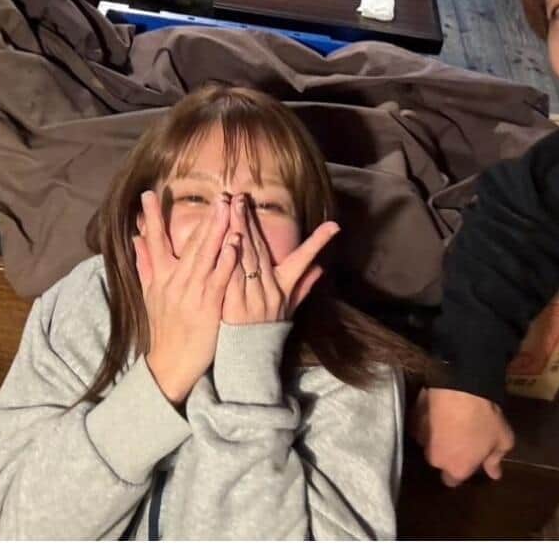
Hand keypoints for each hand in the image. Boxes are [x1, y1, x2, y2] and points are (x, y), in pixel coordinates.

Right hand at [134, 190, 238, 404]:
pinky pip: (219, 278)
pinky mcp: (208, 306)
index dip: (152, 217)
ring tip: (228, 209)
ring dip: (217, 231)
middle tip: (218, 196)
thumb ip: (145, 264)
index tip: (148, 194)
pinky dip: (225, 260)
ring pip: (206, 255)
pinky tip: (234, 244)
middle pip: (191, 243)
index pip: (155, 241)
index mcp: (160, 277)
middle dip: (206, 218)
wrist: (168, 365)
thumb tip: (135, 238)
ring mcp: (192, 293)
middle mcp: (174, 281)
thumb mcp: (149, 295)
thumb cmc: (162, 329)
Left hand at [222, 194, 338, 324]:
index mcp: (284, 289)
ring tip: (229, 207)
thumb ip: (303, 286)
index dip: (319, 243)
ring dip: (236, 230)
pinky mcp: (231, 304)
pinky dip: (228, 256)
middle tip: (242, 197)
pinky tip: (224, 238)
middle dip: (251, 221)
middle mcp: (269, 291)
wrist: (249, 361)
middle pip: (260, 250)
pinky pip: (230, 275)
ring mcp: (250, 297)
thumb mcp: (288, 309)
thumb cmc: (267, 330)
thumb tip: (322, 268)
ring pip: (244, 258)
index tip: (335, 226)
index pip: (304, 261)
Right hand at [413, 387, 514, 486]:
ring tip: (446, 421)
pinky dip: (425, 420)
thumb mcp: (503, 439)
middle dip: (446, 451)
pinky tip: (435, 411)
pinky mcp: (412, 418)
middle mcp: (435, 458)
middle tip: (458, 436)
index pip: (452, 480)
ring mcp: (421, 438)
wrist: (460, 387)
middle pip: (439, 460)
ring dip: (434, 436)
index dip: (460, 469)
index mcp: (457, 468)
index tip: (467, 459)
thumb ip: (496, 459)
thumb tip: (494, 473)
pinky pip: (418, 424)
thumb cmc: (484, 418)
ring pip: (427, 442)